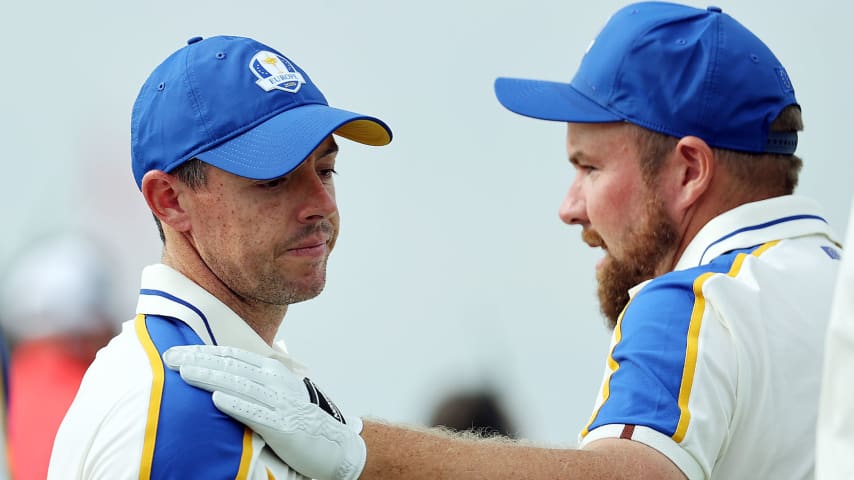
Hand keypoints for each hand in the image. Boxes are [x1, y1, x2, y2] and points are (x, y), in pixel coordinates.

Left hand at [163, 345, 364, 479]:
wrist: (334, 444)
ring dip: (211, 377)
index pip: (231, 355)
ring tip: (186, 373)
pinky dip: (236, 404)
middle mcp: (275, 381)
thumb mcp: (279, 392)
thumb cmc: (300, 419)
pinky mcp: (282, 426)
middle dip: (198, 360)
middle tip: (169, 357)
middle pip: (231, 365)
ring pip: (239, 384)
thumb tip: (223, 374)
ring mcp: (279, 402)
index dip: (203, 351)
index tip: (177, 352)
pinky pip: (255, 412)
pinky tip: (217, 399)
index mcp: (272, 370)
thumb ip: (254, 381)